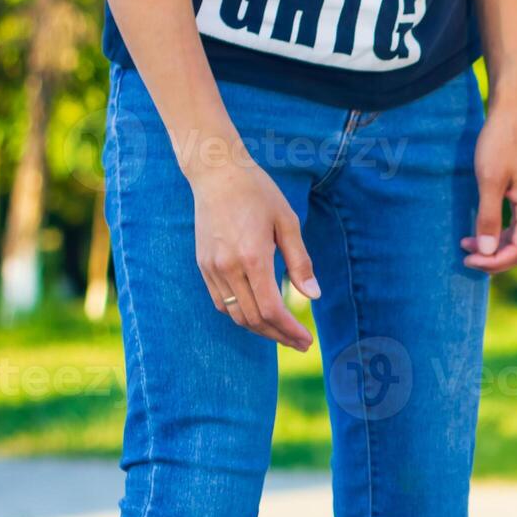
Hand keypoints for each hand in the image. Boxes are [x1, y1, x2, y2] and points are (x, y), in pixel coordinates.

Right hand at [189, 153, 317, 351]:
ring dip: (260, 330)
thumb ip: (300, 262)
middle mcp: (228, 267)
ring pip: (236, 315)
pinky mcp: (203, 265)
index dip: (290, 330)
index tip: (307, 340)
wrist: (216, 173)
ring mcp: (212, 268)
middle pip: (254, 319)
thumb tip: (313, 296)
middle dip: (279, 336)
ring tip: (283, 334)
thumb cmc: (258, 193)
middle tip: (300, 343)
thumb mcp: (288, 222)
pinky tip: (259, 317)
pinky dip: (242, 316)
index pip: (271, 309)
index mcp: (252, 257)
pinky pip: (221, 302)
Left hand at [461, 100, 516, 273]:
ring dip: (496, 246)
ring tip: (467, 244)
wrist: (512, 111)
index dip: (495, 262)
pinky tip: (480, 228)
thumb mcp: (489, 181)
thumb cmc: (500, 142)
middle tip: (465, 256)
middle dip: (495, 257)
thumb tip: (487, 252)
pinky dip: (499, 232)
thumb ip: (488, 218)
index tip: (468, 259)